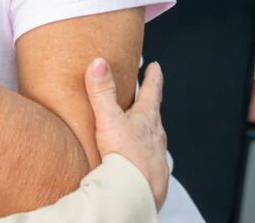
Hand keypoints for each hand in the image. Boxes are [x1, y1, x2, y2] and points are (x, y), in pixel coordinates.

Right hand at [84, 58, 168, 209]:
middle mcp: (156, 134)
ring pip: (153, 138)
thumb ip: (102, 92)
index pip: (152, 91)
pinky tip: (134, 161)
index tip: (156, 67)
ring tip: (136, 131)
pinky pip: (148, 159)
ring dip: (145, 132)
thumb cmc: (126, 155)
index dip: (153, 77)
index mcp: (147, 117)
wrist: (137, 191)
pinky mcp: (152, 174)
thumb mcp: (109, 118)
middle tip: (144, 96)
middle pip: (153, 115)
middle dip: (148, 105)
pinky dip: (142, 155)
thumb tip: (98, 64)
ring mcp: (156, 155)